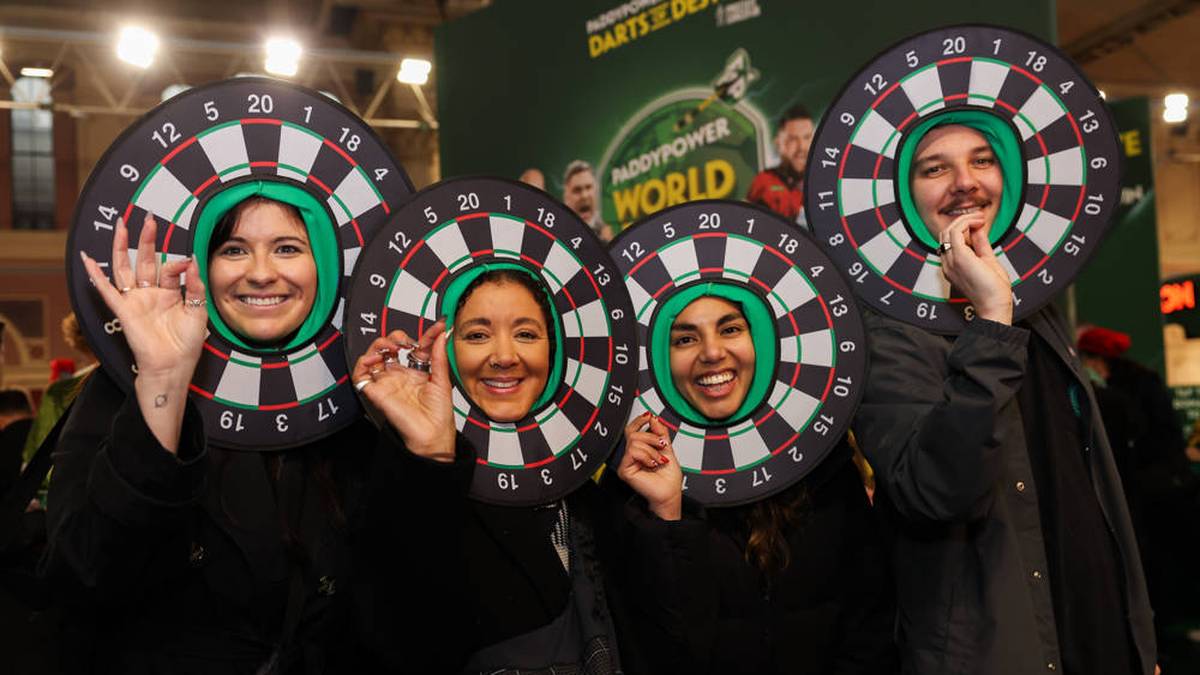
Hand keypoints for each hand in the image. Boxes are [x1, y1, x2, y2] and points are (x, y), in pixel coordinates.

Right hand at [79, 212, 208, 452]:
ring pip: (126, 268)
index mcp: (171, 293)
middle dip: (146, 238)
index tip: (188, 259)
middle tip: (147, 217)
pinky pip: (106, 290)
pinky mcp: (124, 310)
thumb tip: (192, 259)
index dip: (179, 262)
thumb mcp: (198, 310)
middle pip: (146, 260)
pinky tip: (86, 258)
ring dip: (122, 247)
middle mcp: (151, 293)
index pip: (171, 268)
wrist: (173, 366)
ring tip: (121, 225)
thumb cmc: (187, 343)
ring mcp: (136, 300)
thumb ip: (195, 285)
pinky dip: (95, 274)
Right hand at [352, 322, 455, 461]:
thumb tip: (441, 335)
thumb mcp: (443, 380)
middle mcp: (401, 375)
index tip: (438, 327)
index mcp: (417, 372)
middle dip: (396, 337)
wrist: (432, 435)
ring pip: (374, 356)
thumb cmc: (439, 415)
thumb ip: (439, 356)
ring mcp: (387, 382)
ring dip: (379, 345)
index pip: (415, 347)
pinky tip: (376, 358)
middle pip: (390, 348)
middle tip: (407, 341)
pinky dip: (363, 362)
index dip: (425, 335)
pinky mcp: (376, 392)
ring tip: (392, 346)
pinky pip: (360, 374)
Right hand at [617, 413, 682, 520]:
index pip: (632, 430)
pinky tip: (652, 464)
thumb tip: (653, 418)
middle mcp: (632, 455)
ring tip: (658, 460)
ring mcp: (627, 462)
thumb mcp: (667, 449)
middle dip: (651, 437)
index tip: (649, 416)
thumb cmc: (669, 478)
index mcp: (640, 450)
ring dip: (651, 449)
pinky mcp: (625, 470)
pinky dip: (647, 456)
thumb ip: (660, 432)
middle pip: (632, 433)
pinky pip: (633, 452)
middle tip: (661, 445)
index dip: (639, 421)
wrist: (670, 493)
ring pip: (634, 441)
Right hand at [939, 214, 1012, 323]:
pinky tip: (978, 222)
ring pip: (948, 230)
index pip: (949, 240)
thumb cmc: (993, 290)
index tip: (979, 223)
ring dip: (965, 219)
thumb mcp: (987, 260)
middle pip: (945, 233)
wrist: (994, 304)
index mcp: (952, 265)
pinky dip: (967, 222)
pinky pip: (955, 231)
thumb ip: (980, 244)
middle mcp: (948, 263)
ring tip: (980, 218)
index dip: (963, 228)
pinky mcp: (959, 257)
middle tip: (979, 218)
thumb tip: (978, 229)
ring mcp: (951, 260)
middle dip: (962, 221)